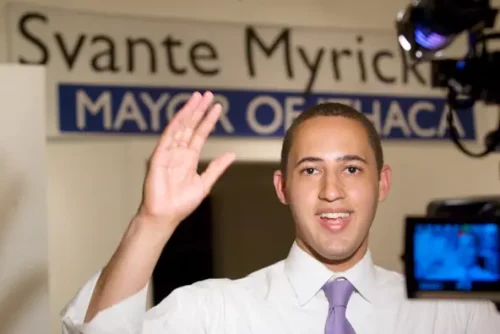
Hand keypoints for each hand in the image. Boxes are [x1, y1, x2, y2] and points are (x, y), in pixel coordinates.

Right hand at [137, 91, 234, 228]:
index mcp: (189, 158)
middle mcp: (179, 152)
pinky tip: (183, 113)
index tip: (217, 107)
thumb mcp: (204, 183)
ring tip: (198, 98)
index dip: (208, 120)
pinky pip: (167, 137)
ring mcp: (168, 152)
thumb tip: (231, 154)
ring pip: (179, 127)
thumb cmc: (181, 204)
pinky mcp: (159, 157)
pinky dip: (175, 124)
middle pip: (190, 126)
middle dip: (199, 110)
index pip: (200, 134)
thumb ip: (216, 167)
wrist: (166, 216)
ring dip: (188, 112)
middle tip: (208, 95)